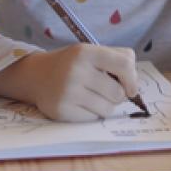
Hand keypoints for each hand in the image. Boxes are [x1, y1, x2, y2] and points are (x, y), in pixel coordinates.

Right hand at [0, 44, 138, 121]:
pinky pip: (93, 119)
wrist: (36, 75)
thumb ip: (117, 59)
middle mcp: (76, 70)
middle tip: (103, 90)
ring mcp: (68, 92)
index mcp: (85, 52)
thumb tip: (134, 86)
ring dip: (105, 105)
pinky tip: (79, 104)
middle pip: (118, 93)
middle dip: (116, 95)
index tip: (130, 87)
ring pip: (108, 109)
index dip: (133, 78)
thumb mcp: (90, 52)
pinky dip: (91, 114)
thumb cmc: (72, 64)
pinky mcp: (62, 110)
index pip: (125, 64)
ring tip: (91, 96)